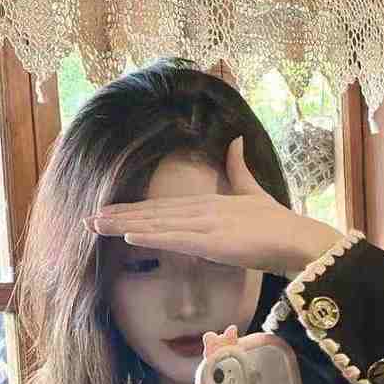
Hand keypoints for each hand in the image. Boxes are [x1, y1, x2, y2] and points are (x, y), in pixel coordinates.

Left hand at [86, 136, 344, 279]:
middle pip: (153, 213)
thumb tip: (236, 140)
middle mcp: (202, 211)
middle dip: (118, 215)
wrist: (298, 238)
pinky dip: (152, 237)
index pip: (163, 207)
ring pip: (157, 224)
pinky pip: (176, 240)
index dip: (133, 208)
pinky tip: (128, 235)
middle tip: (86, 218)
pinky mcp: (212, 243)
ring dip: (124, 224)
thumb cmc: (278, 223)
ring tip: (94, 224)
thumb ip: (239, 169)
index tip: (107, 211)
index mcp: (208, 204)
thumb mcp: (253, 193)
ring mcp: (206, 226)